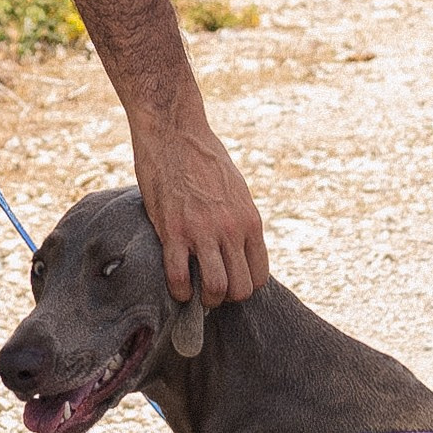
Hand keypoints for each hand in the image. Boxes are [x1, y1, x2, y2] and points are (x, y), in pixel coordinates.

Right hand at [131, 115, 268, 307]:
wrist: (175, 132)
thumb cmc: (204, 159)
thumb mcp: (236, 190)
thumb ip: (239, 221)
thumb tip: (238, 247)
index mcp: (250, 220)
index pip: (259, 275)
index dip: (244, 286)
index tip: (230, 280)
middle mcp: (231, 229)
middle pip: (240, 289)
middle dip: (226, 297)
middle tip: (211, 289)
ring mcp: (203, 232)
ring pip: (216, 289)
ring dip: (205, 299)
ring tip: (194, 292)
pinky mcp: (173, 230)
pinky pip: (179, 277)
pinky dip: (179, 291)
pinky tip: (177, 286)